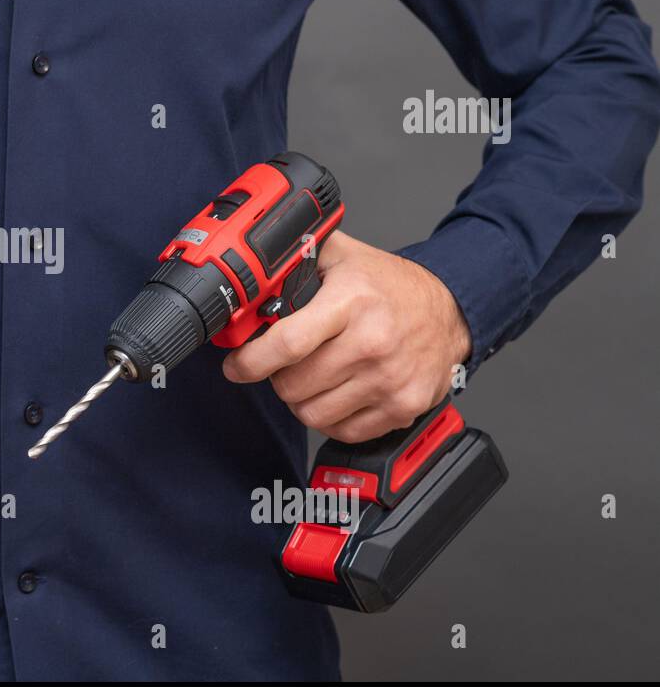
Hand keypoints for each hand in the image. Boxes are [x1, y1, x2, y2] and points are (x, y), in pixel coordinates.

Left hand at [222, 230, 469, 443]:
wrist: (450, 310)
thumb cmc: (390, 286)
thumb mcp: (341, 256)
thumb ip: (296, 259)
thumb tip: (251, 272)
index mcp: (352, 302)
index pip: (288, 343)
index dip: (252, 360)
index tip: (236, 365)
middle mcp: (372, 343)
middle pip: (293, 384)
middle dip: (277, 376)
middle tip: (285, 364)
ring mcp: (389, 380)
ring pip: (312, 413)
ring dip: (301, 399)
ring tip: (312, 377)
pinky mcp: (403, 407)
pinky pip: (342, 430)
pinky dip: (329, 418)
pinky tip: (335, 393)